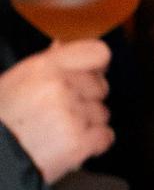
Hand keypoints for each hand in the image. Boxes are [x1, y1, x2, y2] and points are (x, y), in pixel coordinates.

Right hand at [0, 41, 113, 184]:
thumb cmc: (2, 119)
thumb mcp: (14, 81)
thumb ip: (46, 63)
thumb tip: (61, 44)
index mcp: (44, 67)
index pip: (96, 53)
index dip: (99, 66)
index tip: (96, 74)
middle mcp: (61, 86)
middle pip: (101, 87)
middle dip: (88, 100)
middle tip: (65, 112)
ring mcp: (72, 114)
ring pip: (103, 113)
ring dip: (89, 123)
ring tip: (60, 131)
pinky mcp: (80, 142)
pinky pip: (106, 136)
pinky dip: (94, 144)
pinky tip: (72, 145)